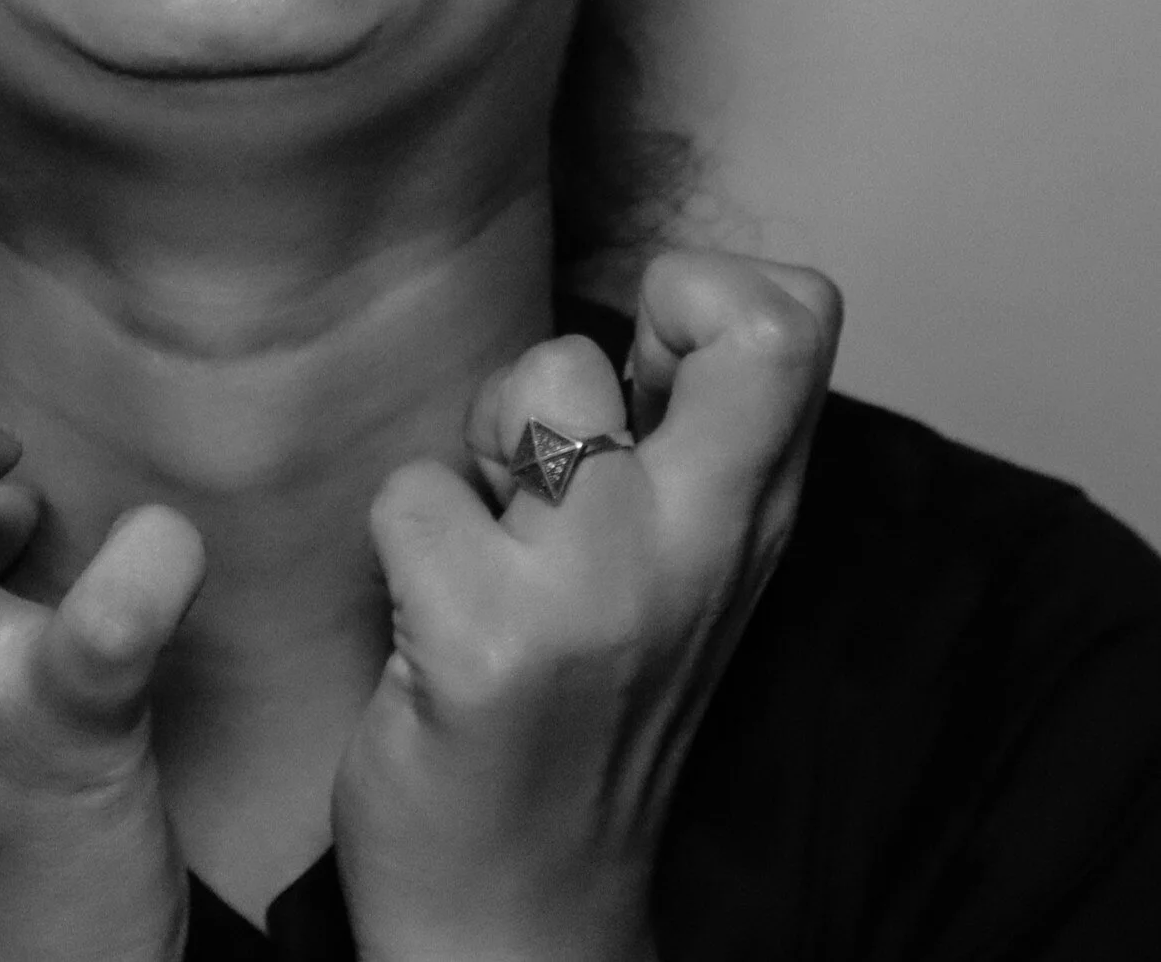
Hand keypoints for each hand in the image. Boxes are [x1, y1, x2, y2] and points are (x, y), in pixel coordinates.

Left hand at [332, 250, 842, 961]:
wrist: (518, 913)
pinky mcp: (486, 636)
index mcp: (752, 518)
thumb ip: (686, 434)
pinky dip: (399, 537)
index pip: (797, 313)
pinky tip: (430, 615)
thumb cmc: (582, 707)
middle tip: (551, 451)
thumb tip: (656, 296)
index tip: (639, 383)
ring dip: (480, 444)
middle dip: (600, 347)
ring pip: (538, 381)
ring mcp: (600, 591)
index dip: (704, 296)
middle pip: (730, 326)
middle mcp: (700, 544)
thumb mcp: (683, 566)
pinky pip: (412, 490)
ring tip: (489, 539)